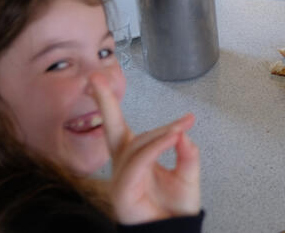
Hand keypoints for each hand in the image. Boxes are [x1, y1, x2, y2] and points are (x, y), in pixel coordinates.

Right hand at [90, 72, 199, 224]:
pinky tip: (173, 137)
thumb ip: (187, 153)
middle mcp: (124, 164)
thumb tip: (182, 134)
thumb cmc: (175, 208)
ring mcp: (121, 178)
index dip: (108, 102)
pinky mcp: (123, 191)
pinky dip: (158, 147)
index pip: (118, 125)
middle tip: (96, 77)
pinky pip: (141, 161)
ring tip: (183, 126)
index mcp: (135, 156)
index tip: (99, 78)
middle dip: (103, 101)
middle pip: (111, 127)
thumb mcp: (188, 174)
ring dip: (162, 133)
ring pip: (139, 143)